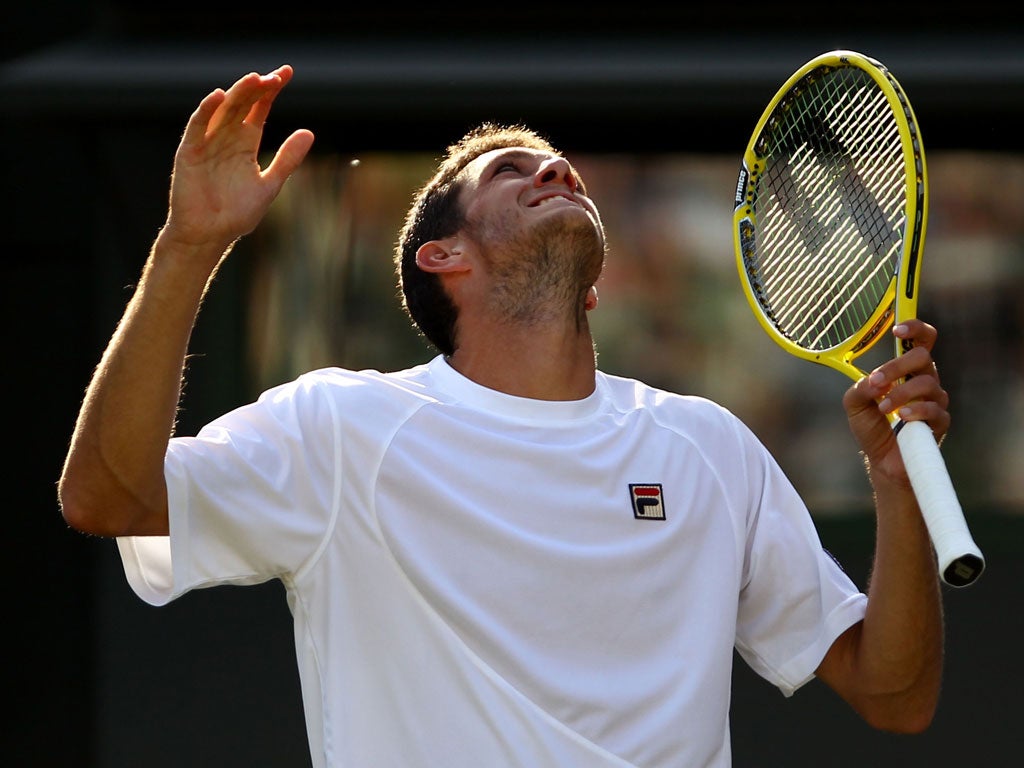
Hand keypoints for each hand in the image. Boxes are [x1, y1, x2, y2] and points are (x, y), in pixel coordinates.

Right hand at [162, 65, 314, 259]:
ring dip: (237, 94)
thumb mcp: (269, 184)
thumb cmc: (237, 214)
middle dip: (258, 89)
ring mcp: (207, 143)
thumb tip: (309, 133)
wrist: (210, 235)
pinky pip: (197, 127)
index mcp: (245, 144)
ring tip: (254, 79)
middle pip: (243, 105)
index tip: (286, 73)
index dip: (271, 91)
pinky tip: (220, 97)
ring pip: (223, 111)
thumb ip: (287, 159)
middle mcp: (226, 138)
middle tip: (275, 76)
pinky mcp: (189, 152)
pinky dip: (207, 110)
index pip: (259, 109)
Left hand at [842, 319, 950, 485]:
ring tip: (883, 408)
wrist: (881, 461)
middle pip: (923, 356)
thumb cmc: (871, 427)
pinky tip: (901, 417)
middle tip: (877, 381)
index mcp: (907, 371)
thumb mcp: (854, 404)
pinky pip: (934, 409)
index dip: (914, 328)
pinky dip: (915, 411)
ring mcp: (935, 401)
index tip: (897, 330)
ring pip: (926, 383)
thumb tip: (875, 380)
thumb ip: (860, 387)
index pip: (921, 340)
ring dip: (900, 393)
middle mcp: (924, 380)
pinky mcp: (940, 422)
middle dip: (896, 366)